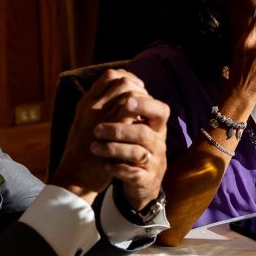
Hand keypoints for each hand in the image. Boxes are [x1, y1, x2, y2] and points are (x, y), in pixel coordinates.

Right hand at [51, 69, 149, 199]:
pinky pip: (131, 109)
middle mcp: (92, 105)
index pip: (109, 76)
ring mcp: (101, 116)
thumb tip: (116, 100)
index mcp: (86, 102)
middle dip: (137, 86)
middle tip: (144, 97)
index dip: (126, 78)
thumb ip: (97, 110)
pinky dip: (141, 110)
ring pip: (129, 93)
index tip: (134, 87)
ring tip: (145, 109)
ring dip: (142, 99)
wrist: (75, 175)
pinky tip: (144, 120)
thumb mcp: (84, 124)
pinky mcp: (112, 129)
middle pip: (121, 80)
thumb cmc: (81, 152)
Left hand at [92, 92, 168, 210]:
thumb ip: (128, 105)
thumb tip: (115, 75)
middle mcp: (158, 143)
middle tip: (96, 129)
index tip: (126, 101)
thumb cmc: (133, 145)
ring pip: (136, 154)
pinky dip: (117, 169)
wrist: (141, 179)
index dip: (145, 105)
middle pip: (143, 132)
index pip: (160, 110)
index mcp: (156, 126)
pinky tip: (105, 165)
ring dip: (113, 149)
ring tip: (94, 147)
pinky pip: (133, 174)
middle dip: (119, 129)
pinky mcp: (145, 180)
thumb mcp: (135, 125)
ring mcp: (153, 162)